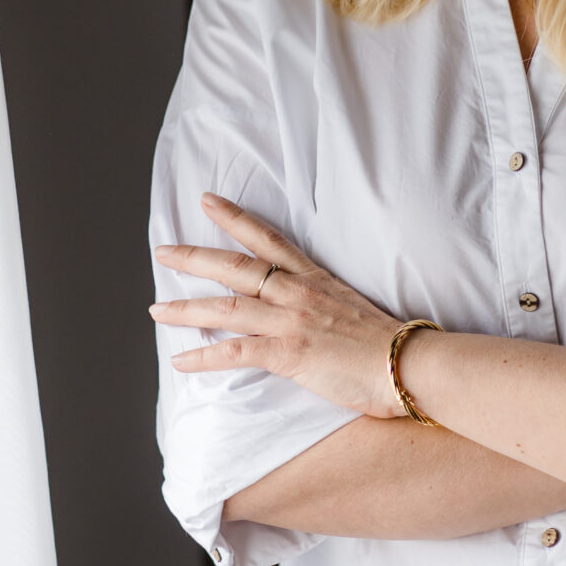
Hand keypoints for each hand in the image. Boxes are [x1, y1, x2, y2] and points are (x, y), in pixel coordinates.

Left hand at [149, 195, 411, 418]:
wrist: (409, 363)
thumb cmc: (388, 343)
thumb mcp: (351, 307)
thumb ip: (322, 304)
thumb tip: (306, 313)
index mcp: (314, 278)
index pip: (267, 238)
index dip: (234, 218)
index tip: (208, 201)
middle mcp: (297, 292)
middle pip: (235, 267)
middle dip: (194, 257)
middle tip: (163, 251)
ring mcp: (291, 321)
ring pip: (226, 307)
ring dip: (186, 309)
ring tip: (156, 310)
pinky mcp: (289, 352)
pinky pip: (236, 352)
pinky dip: (205, 357)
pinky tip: (181, 362)